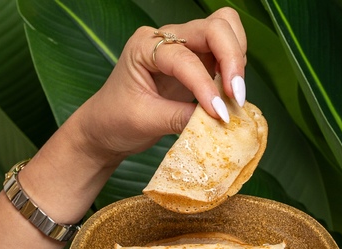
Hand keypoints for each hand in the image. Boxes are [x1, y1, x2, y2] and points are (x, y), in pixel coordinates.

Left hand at [73, 7, 246, 166]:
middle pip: (215, 27)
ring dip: (236, 59)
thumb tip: (219, 119)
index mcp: (145, 46)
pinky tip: (229, 93)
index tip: (219, 114)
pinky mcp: (196, 63)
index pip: (185, 58)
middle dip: (231, 58)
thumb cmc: (116, 120)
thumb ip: (181, 118)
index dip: (206, 85)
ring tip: (234, 94)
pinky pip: (224, 53)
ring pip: (224, 31)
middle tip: (236, 96)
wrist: (105, 128)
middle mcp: (166, 39)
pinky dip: (233, 69)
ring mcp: (183, 48)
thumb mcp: (146, 121)